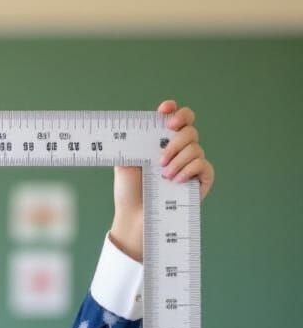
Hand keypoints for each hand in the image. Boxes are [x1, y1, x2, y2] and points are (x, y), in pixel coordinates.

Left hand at [110, 99, 214, 261]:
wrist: (133, 216)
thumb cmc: (129, 191)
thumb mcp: (124, 163)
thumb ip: (132, 142)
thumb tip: (134, 125)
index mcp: (163, 142)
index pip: (178, 118)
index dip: (175, 111)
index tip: (165, 111)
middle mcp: (180, 150)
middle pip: (189, 130)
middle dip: (175, 141)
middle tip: (160, 159)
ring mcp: (192, 164)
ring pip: (195, 147)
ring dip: (178, 161)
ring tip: (163, 177)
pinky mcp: (201, 179)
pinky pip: (203, 165)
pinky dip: (189, 170)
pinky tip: (176, 181)